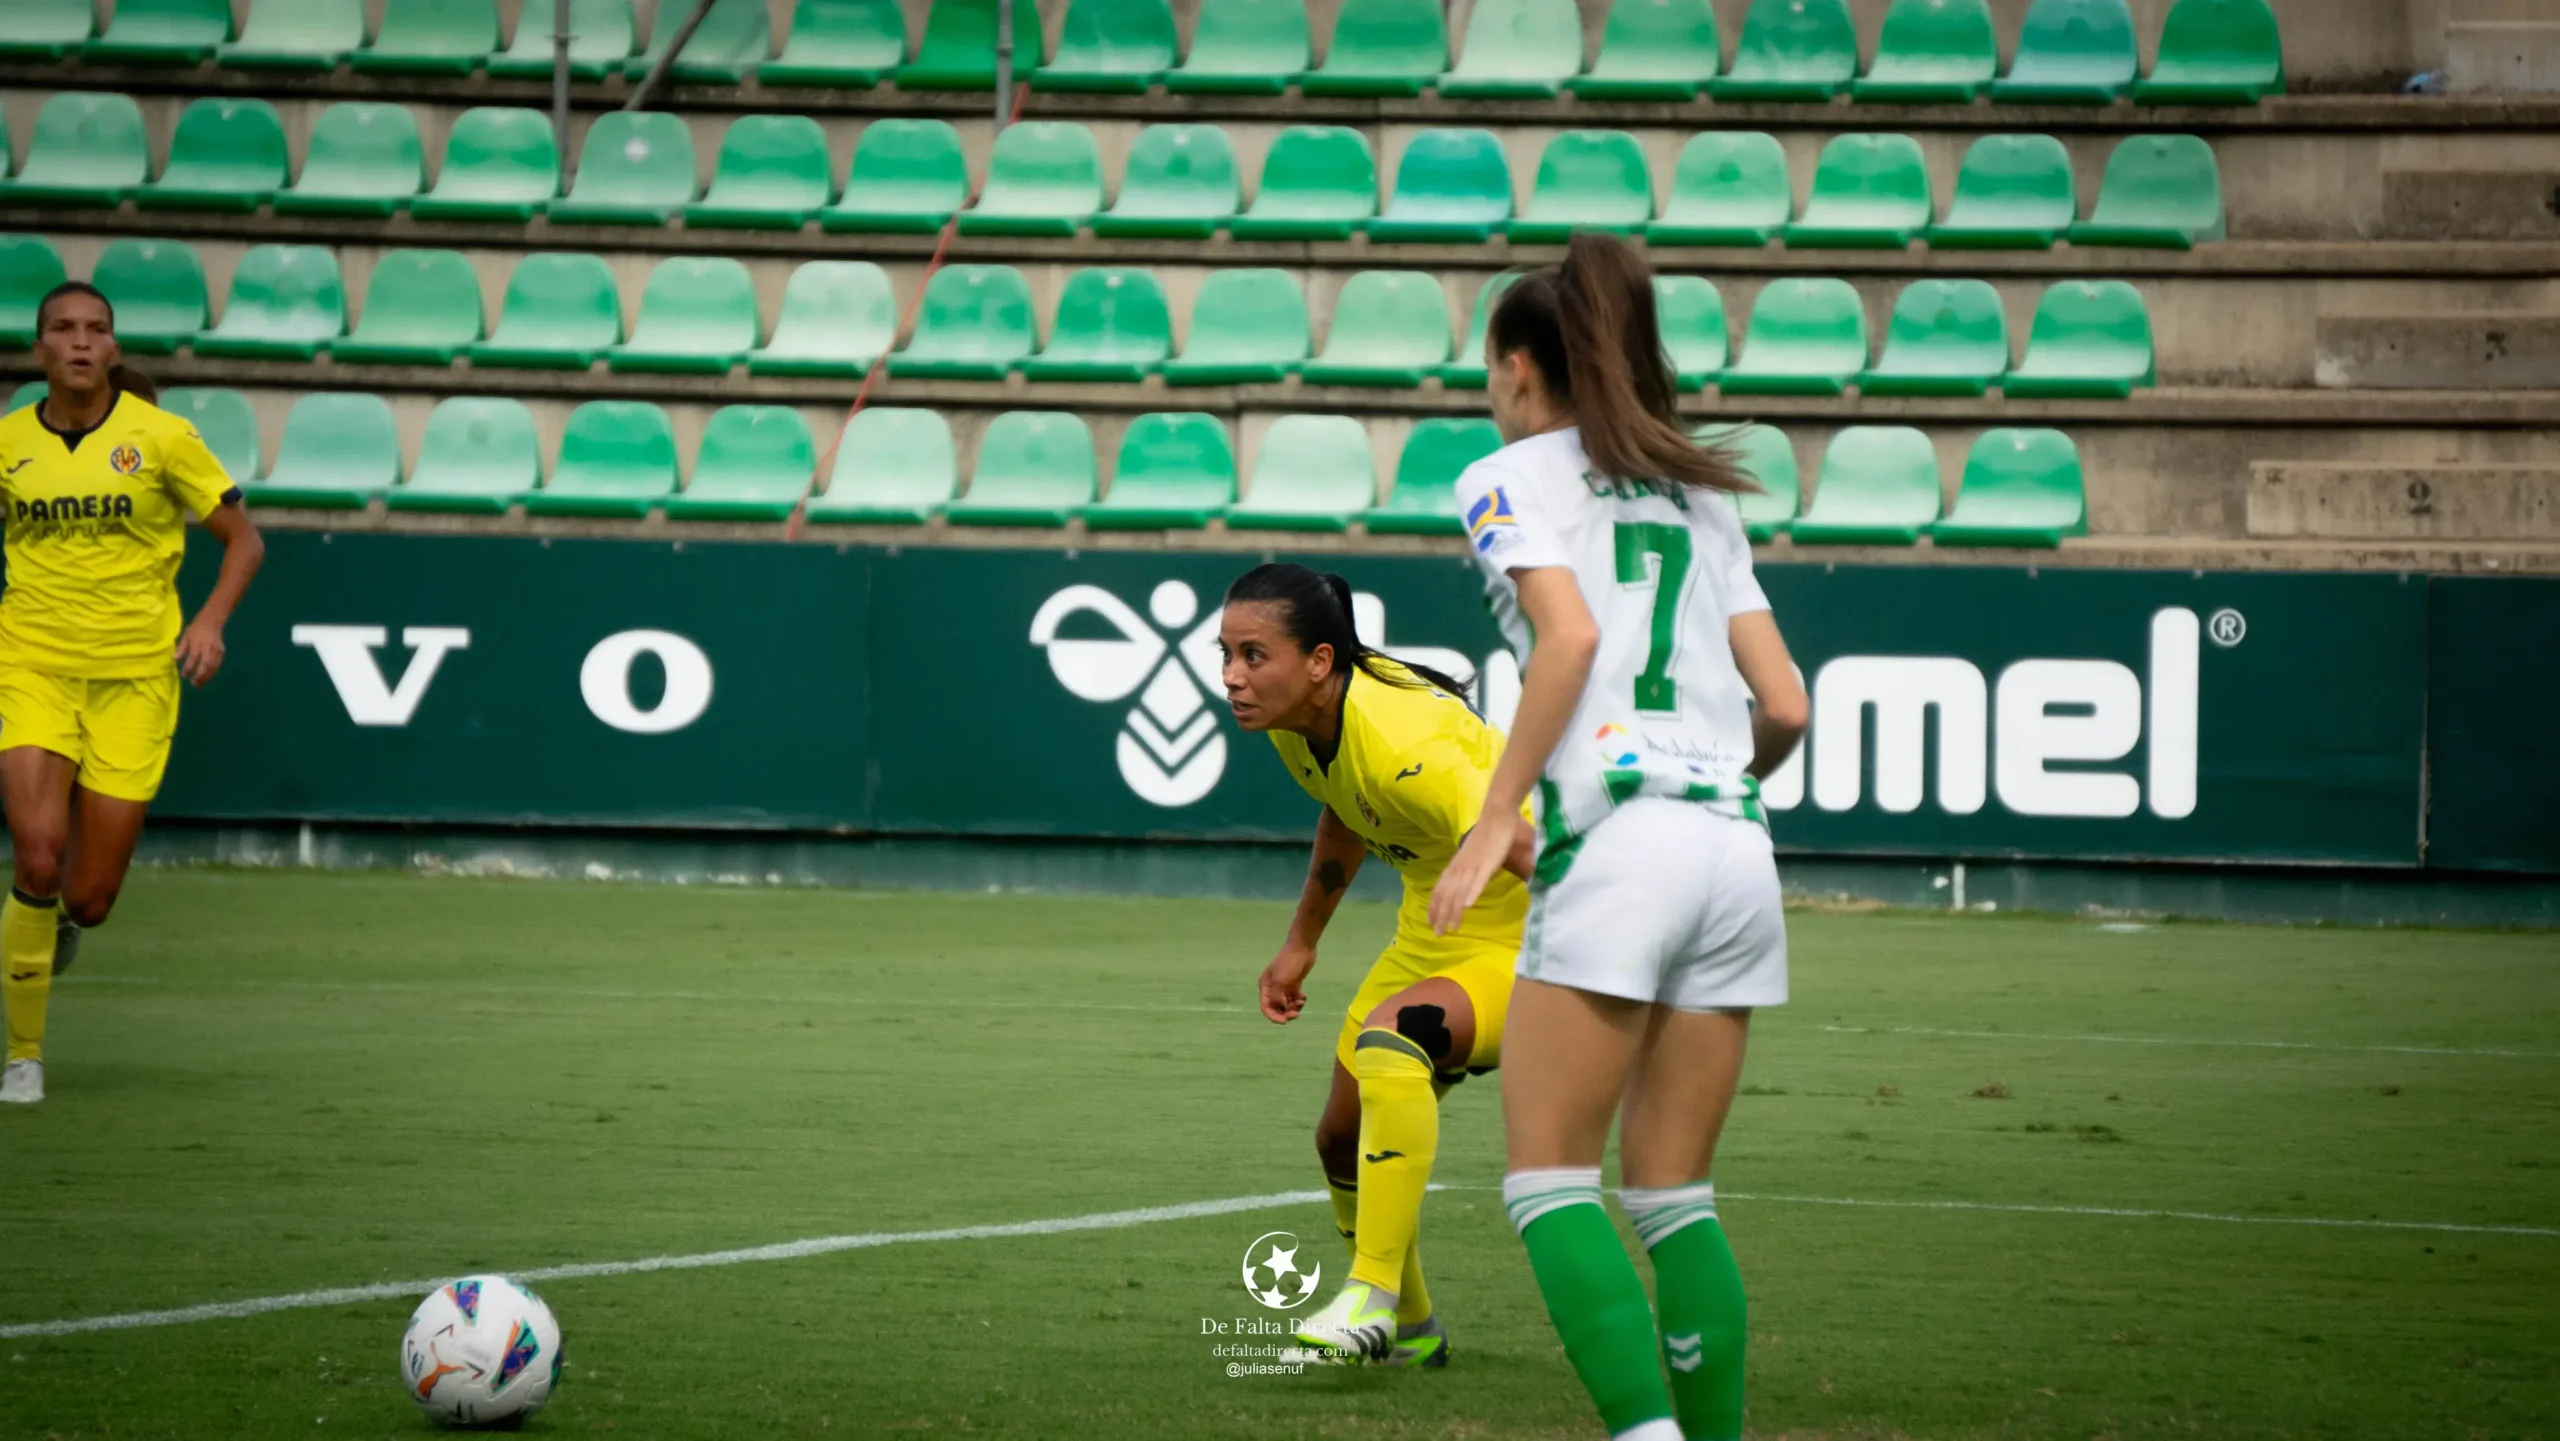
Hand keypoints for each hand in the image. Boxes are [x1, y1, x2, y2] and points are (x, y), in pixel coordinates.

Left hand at [175, 615, 226, 685]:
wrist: (212, 621)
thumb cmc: (196, 628)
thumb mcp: (186, 636)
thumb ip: (181, 648)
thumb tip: (175, 659)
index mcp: (197, 644)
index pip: (193, 659)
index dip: (188, 669)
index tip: (184, 675)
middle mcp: (207, 648)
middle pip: (205, 665)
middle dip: (200, 676)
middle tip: (194, 684)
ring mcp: (216, 650)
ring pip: (213, 667)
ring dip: (207, 677)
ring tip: (201, 684)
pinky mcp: (221, 652)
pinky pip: (218, 664)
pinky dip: (213, 672)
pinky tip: (209, 677)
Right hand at [1258, 945, 1316, 1024]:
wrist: (1302, 948)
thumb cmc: (1289, 964)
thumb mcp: (1280, 981)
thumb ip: (1276, 997)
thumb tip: (1280, 1007)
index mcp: (1265, 987)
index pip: (1266, 1007)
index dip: (1274, 1017)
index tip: (1285, 1021)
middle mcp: (1273, 988)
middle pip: (1276, 1007)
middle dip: (1286, 1013)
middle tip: (1296, 1014)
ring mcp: (1284, 986)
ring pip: (1287, 1004)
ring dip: (1294, 1007)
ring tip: (1301, 1001)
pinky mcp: (1294, 984)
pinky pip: (1294, 998)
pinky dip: (1299, 1000)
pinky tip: (1303, 996)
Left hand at [1429, 809, 1520, 935]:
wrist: (1497, 815)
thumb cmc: (1487, 834)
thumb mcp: (1473, 855)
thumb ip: (1469, 869)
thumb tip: (1467, 883)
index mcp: (1456, 865)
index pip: (1439, 889)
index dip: (1434, 907)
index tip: (1430, 922)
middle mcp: (1460, 867)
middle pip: (1447, 895)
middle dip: (1441, 915)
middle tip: (1437, 934)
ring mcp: (1474, 865)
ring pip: (1460, 891)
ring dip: (1455, 911)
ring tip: (1452, 928)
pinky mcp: (1488, 863)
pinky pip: (1478, 880)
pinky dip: (1473, 892)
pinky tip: (1469, 906)